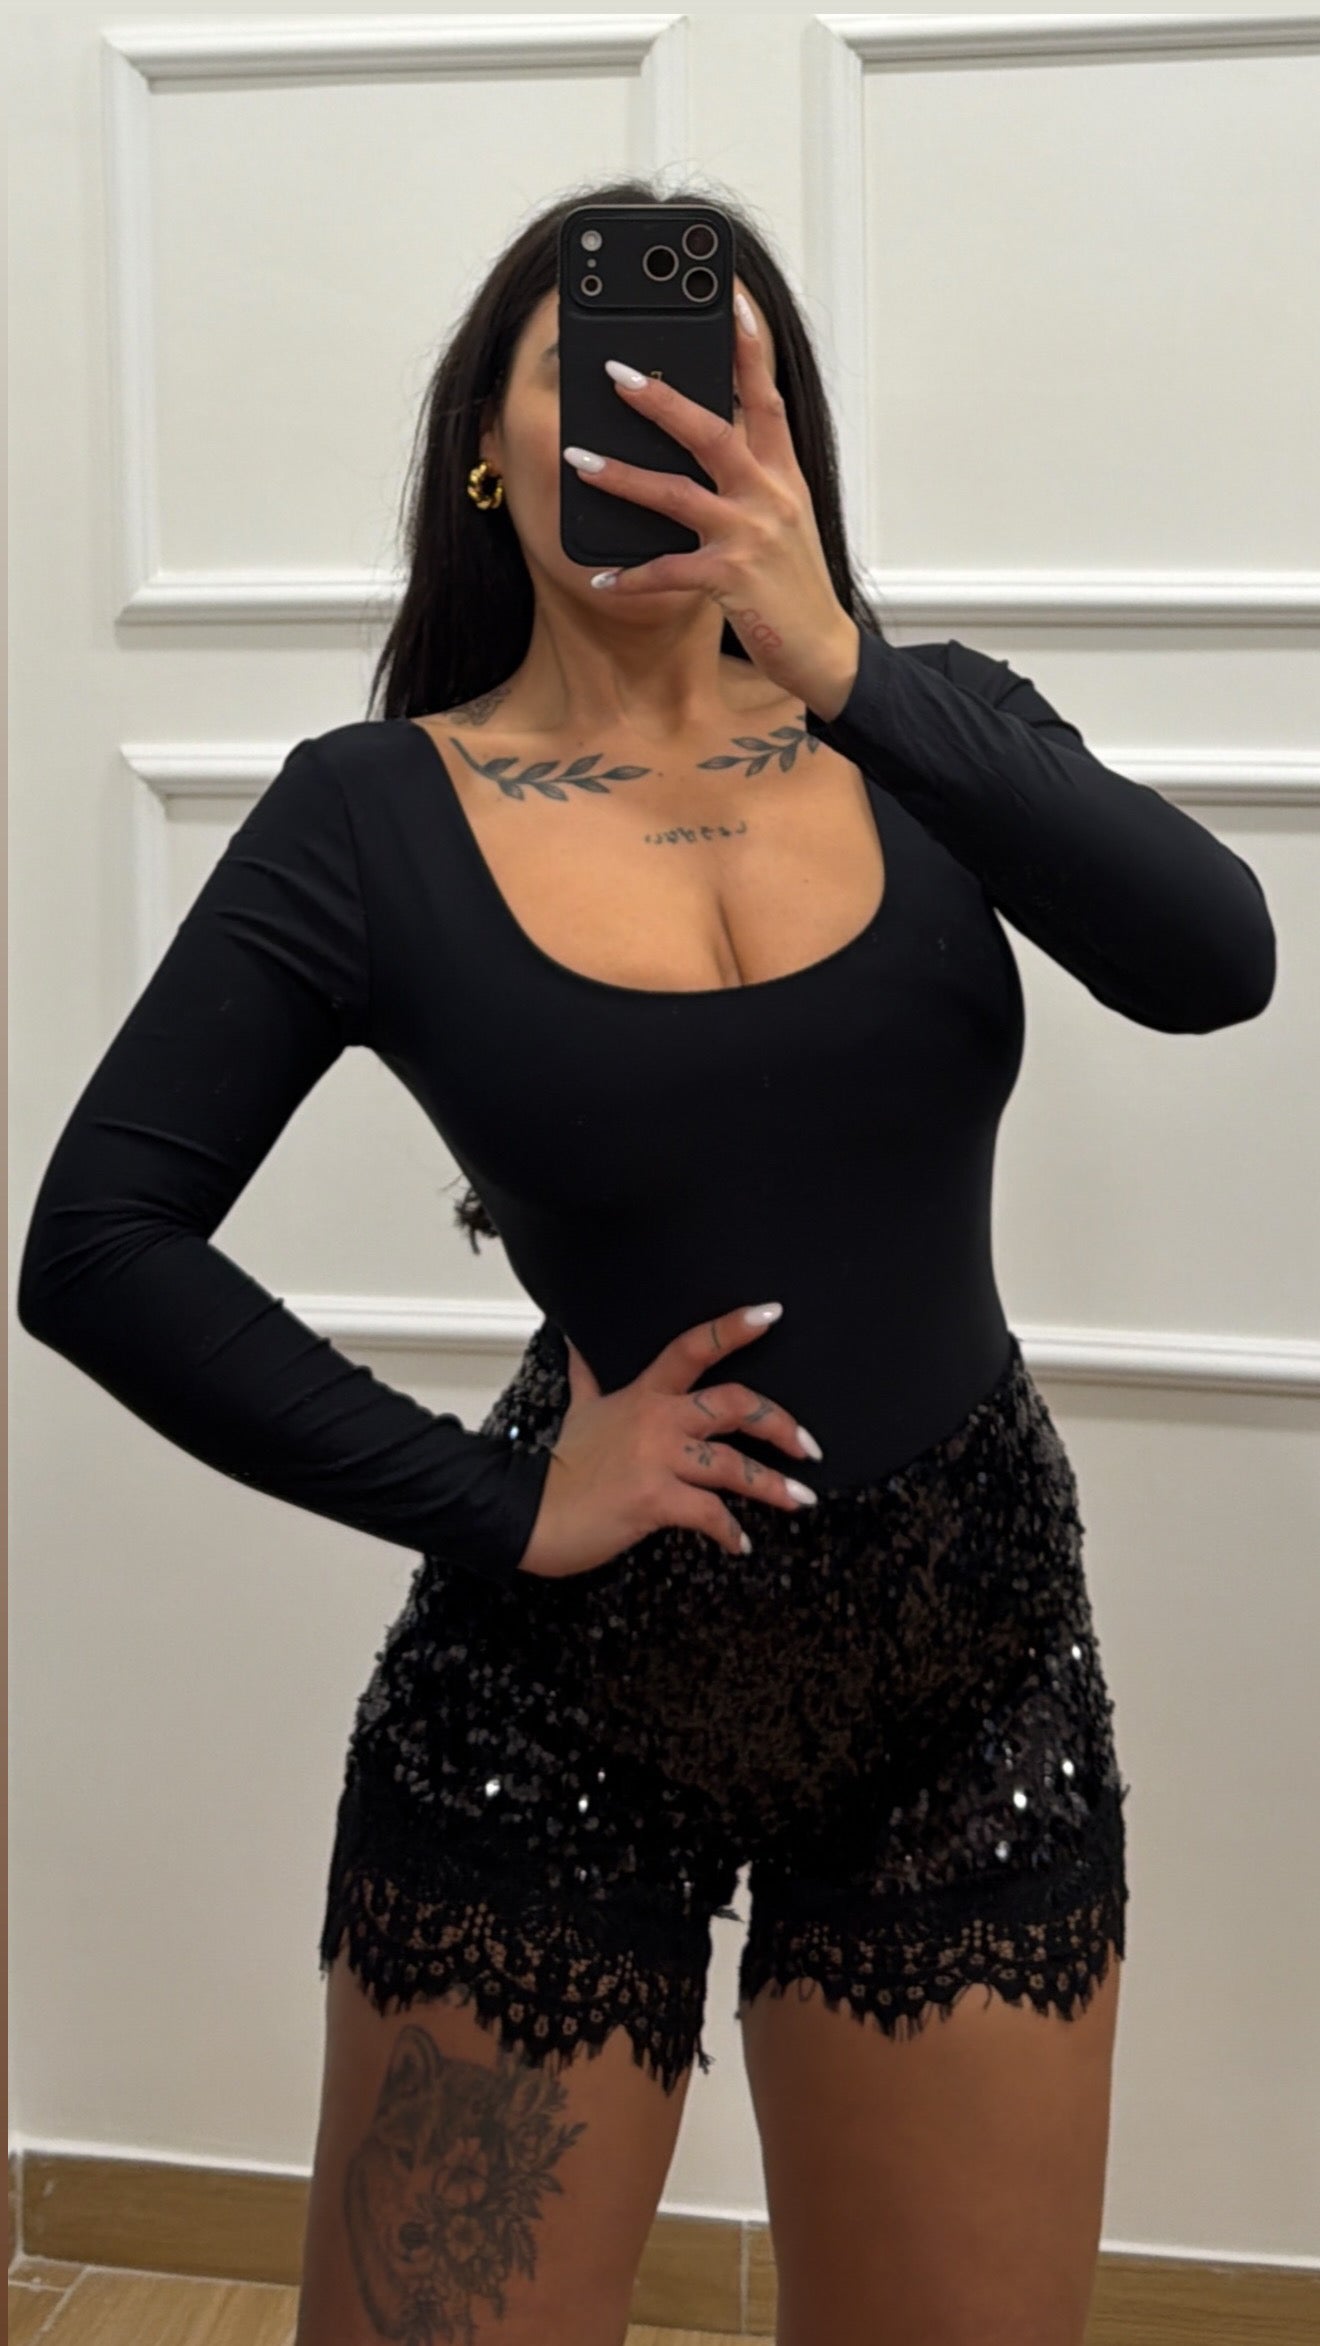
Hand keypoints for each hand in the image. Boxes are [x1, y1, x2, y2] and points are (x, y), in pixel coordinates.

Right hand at [516, 1301, 822, 1580]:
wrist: (531, 1513)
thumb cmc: (561, 1467)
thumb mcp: (579, 1411)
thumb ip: (587, 1376)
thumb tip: (577, 1342)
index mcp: (644, 1394)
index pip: (693, 1348)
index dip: (734, 1329)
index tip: (772, 1314)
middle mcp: (658, 1419)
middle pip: (735, 1404)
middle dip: (780, 1423)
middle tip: (809, 1445)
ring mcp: (658, 1459)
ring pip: (735, 1466)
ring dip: (775, 1486)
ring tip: (800, 1500)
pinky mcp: (657, 1500)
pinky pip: (710, 1513)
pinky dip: (730, 1531)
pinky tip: (740, 1544)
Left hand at [563, 292, 860, 720]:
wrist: (824, 650)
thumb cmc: (795, 586)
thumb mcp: (784, 521)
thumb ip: (752, 479)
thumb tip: (702, 442)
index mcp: (783, 475)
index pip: (766, 398)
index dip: (749, 350)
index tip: (729, 303)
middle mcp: (769, 496)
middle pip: (712, 431)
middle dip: (661, 399)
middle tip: (616, 373)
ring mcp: (750, 536)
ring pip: (677, 493)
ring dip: (621, 477)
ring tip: (578, 461)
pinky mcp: (731, 579)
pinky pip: (669, 571)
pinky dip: (632, 576)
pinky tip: (601, 577)